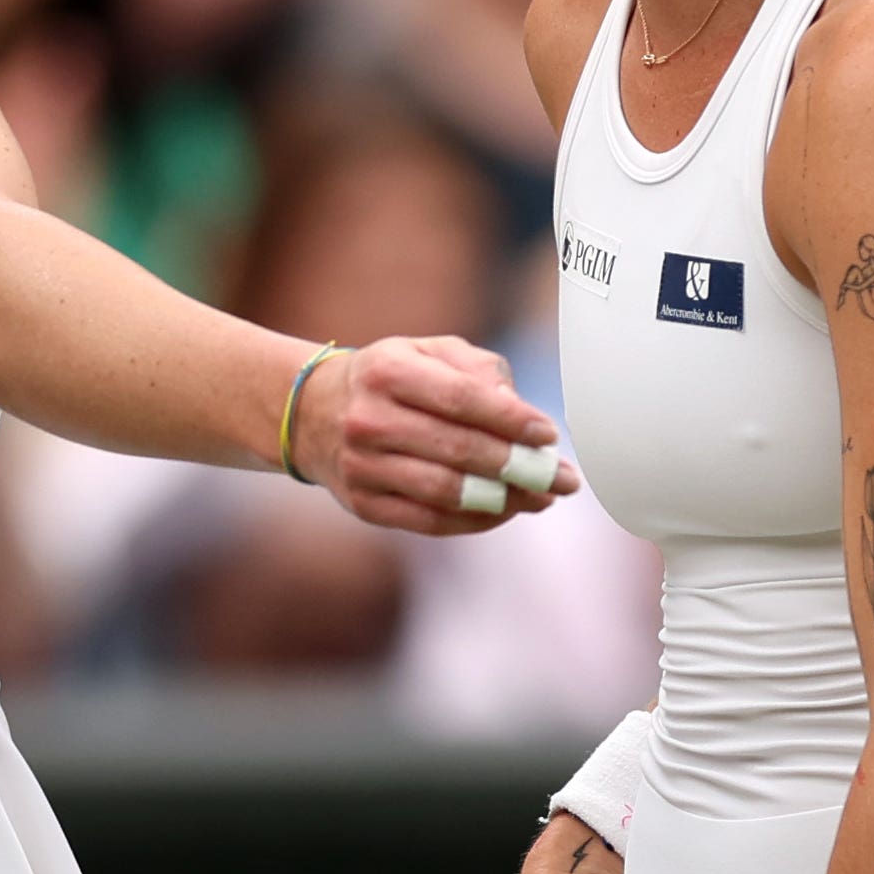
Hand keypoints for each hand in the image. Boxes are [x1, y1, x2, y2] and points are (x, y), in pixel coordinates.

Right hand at [292, 334, 576, 537]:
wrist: (313, 413)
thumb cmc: (390, 380)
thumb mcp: (428, 352)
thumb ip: (477, 370)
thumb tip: (520, 411)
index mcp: (387, 370)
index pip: (461, 398)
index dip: (511, 420)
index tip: (548, 436)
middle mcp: (369, 419)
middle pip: (457, 450)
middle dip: (518, 467)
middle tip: (560, 478)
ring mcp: (362, 466)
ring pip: (446, 491)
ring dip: (503, 500)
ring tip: (539, 498)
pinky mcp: (363, 504)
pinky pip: (429, 521)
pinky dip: (474, 521)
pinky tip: (503, 511)